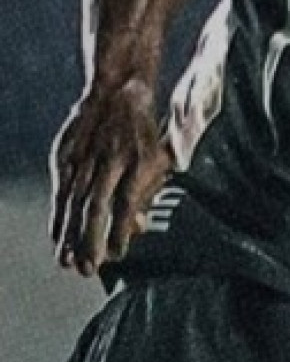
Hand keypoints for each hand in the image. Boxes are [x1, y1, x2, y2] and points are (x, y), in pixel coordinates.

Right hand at [49, 80, 174, 276]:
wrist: (119, 92)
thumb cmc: (144, 134)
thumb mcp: (159, 158)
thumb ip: (149, 192)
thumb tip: (139, 228)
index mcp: (139, 160)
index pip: (128, 200)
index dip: (122, 228)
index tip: (118, 254)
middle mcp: (110, 160)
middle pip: (98, 205)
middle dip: (91, 240)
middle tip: (88, 269)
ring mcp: (85, 158)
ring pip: (75, 202)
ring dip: (70, 236)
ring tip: (68, 262)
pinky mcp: (65, 156)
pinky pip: (60, 193)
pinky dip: (58, 217)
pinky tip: (57, 239)